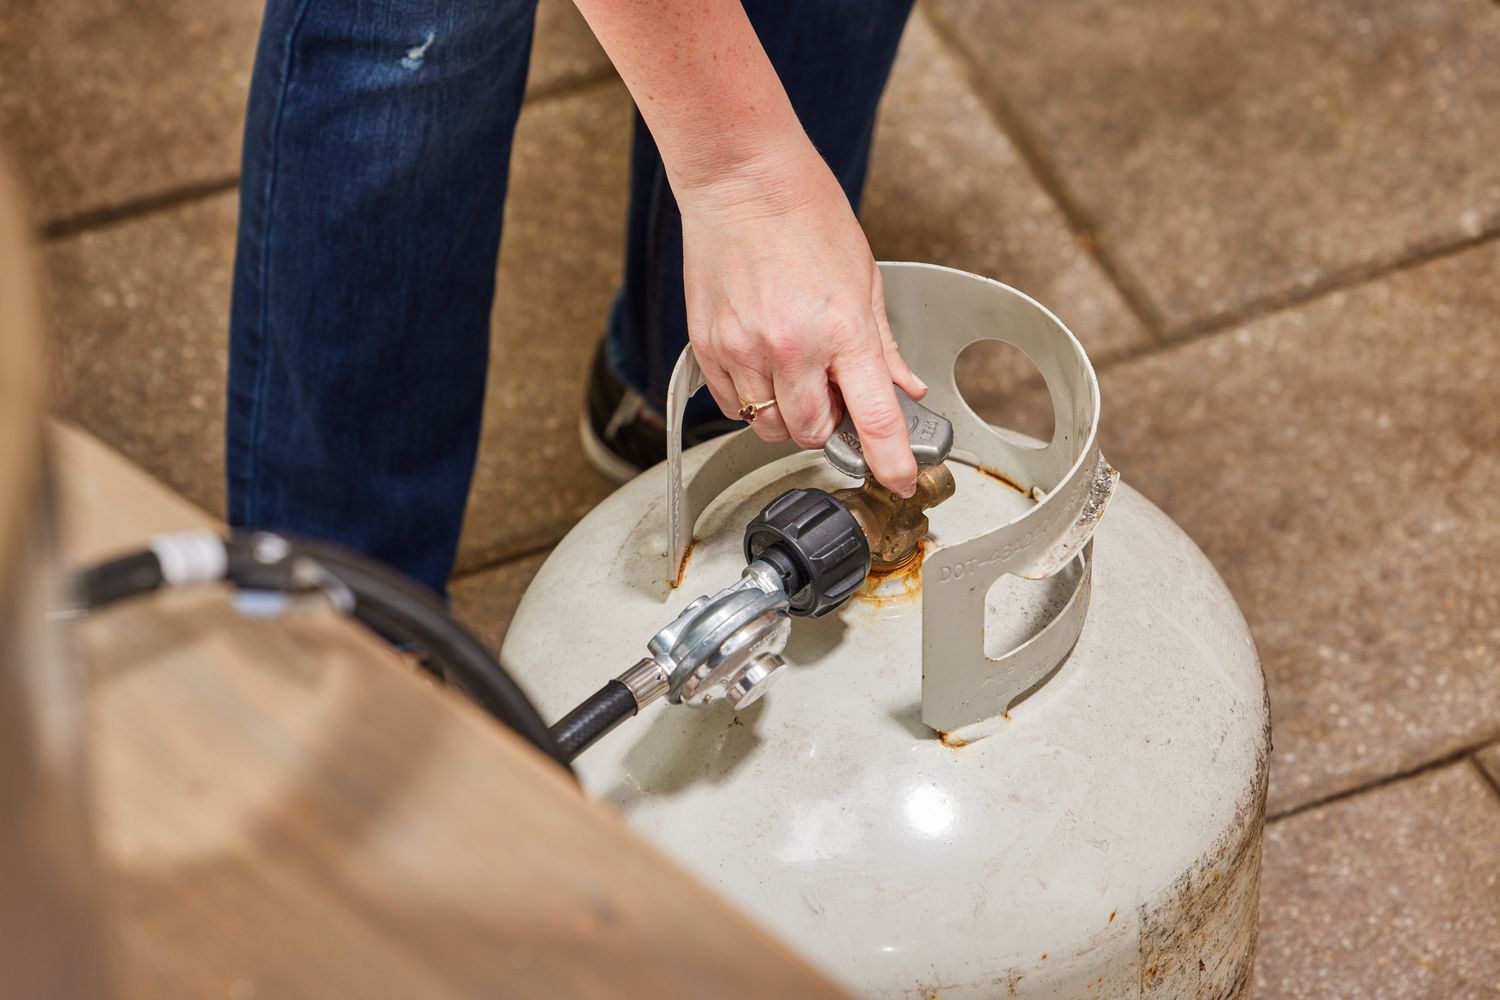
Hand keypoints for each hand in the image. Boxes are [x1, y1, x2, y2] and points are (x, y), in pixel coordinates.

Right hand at [677, 138, 927, 496]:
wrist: (741, 178)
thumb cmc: (804, 213)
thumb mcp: (865, 277)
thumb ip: (882, 345)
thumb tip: (903, 388)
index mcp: (843, 329)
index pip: (874, 419)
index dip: (891, 461)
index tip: (899, 480)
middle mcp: (792, 347)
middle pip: (812, 433)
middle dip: (827, 424)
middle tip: (831, 391)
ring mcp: (744, 350)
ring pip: (768, 425)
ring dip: (786, 413)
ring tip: (792, 370)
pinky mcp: (707, 346)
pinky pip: (731, 404)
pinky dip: (750, 398)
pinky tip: (761, 363)